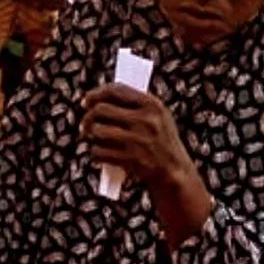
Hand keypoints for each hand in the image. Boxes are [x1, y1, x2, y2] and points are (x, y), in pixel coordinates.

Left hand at [81, 85, 212, 243]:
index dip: (96, 93)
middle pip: (101, 109)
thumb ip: (133, 104)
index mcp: (153, 105)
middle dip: (88, 117)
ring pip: (97, 130)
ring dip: (91, 136)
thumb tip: (97, 97)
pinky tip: (100, 154)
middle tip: (86, 125)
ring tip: (95, 139)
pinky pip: (99, 151)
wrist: (176, 173)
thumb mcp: (157, 117)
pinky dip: (95, 153)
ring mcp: (140, 140)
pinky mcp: (133, 159)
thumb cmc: (160, 141)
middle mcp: (147, 120)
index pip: (116, 90)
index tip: (87, 100)